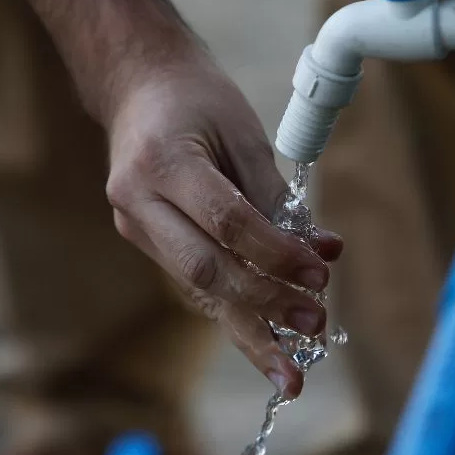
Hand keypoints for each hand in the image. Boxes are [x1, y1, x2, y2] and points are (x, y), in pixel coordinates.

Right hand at [104, 48, 343, 399]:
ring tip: (290, 369)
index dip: (277, 254)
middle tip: (314, 324)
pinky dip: (234, 309)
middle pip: (204, 270)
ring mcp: (134, 225)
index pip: (227, 223)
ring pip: (197, 288)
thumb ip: (275, 196)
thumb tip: (319, 253)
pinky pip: (194, 281)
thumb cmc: (197, 98)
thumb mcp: (243, 132)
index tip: (320, 274)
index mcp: (162, 162)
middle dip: (264, 306)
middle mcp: (137, 201)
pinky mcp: (144, 240)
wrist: (137, 85)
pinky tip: (268, 339)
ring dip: (249, 328)